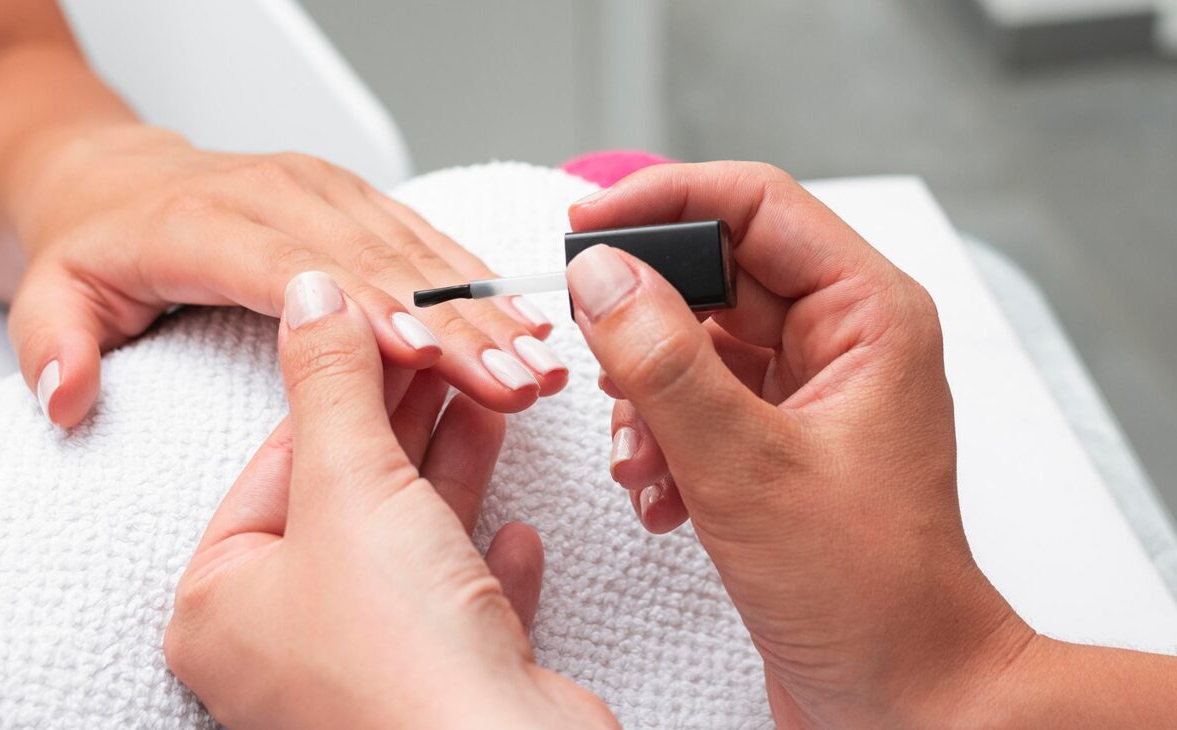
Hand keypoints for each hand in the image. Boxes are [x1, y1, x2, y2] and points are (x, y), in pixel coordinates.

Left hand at [7, 125, 565, 426]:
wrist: (112, 174)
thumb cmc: (94, 244)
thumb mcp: (49, 292)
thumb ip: (54, 343)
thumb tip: (63, 397)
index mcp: (205, 224)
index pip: (293, 271)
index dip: (362, 311)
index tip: (423, 354)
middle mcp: (278, 197)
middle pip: (379, 264)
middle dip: (456, 328)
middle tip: (517, 381)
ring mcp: (324, 191)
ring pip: (420, 251)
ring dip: (486, 312)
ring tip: (541, 367)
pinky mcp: (355, 199)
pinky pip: (428, 239)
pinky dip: (480, 285)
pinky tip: (525, 323)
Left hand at [164, 271, 612, 728]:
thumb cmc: (397, 649)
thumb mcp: (351, 484)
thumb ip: (330, 380)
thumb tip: (310, 290)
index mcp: (221, 604)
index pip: (276, 462)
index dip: (339, 382)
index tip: (389, 322)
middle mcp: (282, 644)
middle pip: (346, 498)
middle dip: (405, 419)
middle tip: (451, 349)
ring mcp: (364, 671)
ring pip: (409, 546)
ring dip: (454, 473)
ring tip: (495, 398)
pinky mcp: (440, 689)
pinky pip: (461, 607)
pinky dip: (488, 564)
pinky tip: (521, 528)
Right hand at [565, 162, 1033, 727]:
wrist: (903, 695)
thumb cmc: (868, 591)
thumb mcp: (746, 467)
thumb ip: (664, 363)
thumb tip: (601, 275)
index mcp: (868, 315)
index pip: (755, 204)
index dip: (662, 200)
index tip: (582, 222)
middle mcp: (842, 340)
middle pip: (715, 274)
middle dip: (644, 322)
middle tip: (592, 348)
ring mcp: (807, 392)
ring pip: (695, 343)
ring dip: (646, 396)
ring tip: (640, 458)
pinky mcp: (775, 441)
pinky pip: (696, 403)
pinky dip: (661, 440)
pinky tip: (660, 496)